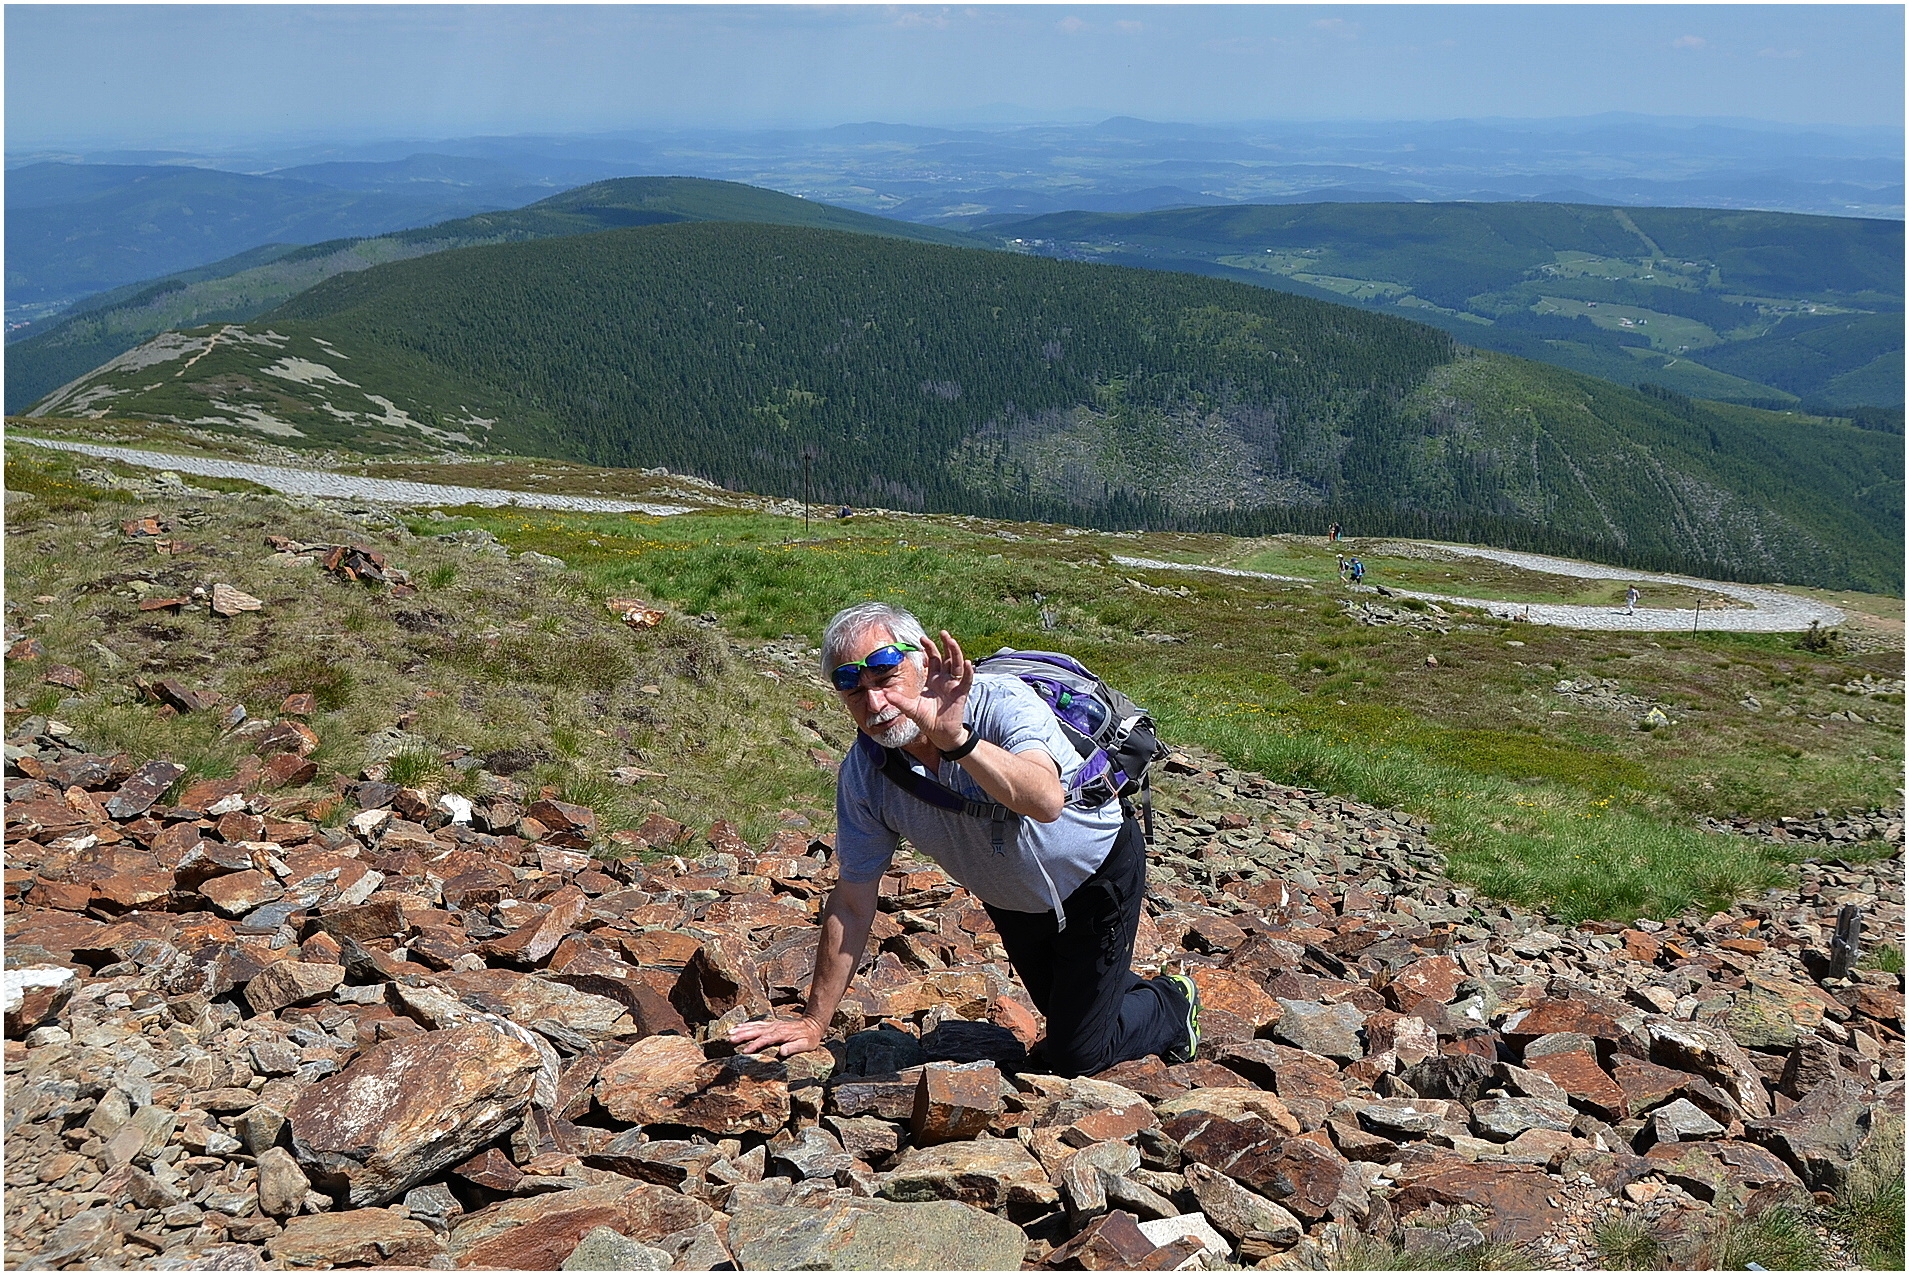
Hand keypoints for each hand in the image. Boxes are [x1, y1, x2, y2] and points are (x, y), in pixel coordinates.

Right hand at [727, 1014, 824, 1057]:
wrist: (813, 1024)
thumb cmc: (809, 1038)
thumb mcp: (806, 1045)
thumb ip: (794, 1048)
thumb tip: (782, 1052)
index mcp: (782, 1034)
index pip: (765, 1039)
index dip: (754, 1045)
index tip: (745, 1051)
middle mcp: (775, 1028)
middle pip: (756, 1031)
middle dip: (742, 1035)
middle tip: (730, 1039)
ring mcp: (772, 1025)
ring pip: (754, 1026)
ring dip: (742, 1029)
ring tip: (729, 1032)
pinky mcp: (771, 1024)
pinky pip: (756, 1024)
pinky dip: (746, 1025)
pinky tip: (738, 1026)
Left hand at [893, 630, 973, 749]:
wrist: (939, 734)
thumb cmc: (926, 719)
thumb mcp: (910, 709)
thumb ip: (899, 701)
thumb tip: (884, 695)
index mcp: (932, 679)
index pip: (933, 658)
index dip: (929, 648)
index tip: (922, 638)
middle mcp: (944, 679)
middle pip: (947, 657)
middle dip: (946, 645)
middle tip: (943, 633)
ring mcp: (953, 685)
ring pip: (957, 665)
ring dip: (956, 653)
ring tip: (952, 641)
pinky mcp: (961, 694)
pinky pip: (966, 680)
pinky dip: (968, 672)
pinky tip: (967, 663)